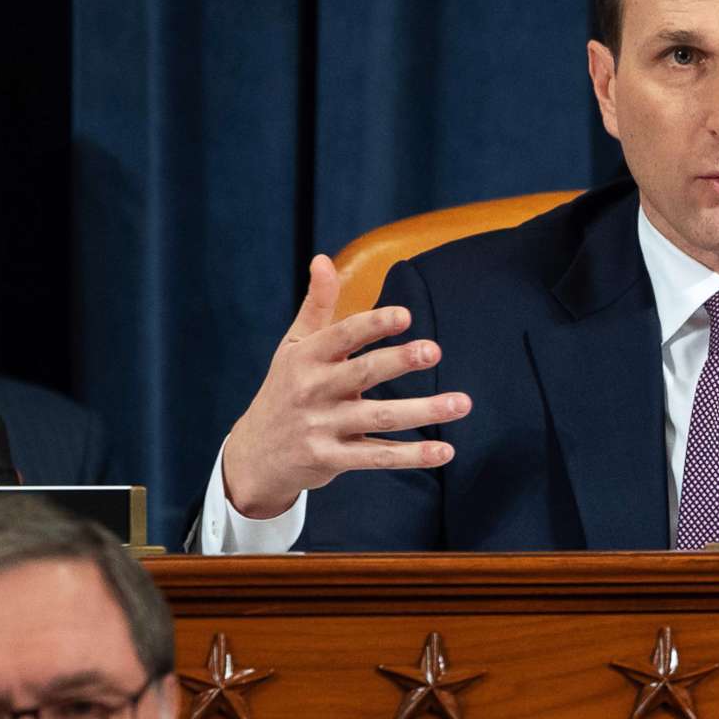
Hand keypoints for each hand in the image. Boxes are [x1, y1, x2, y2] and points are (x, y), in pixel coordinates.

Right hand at [221, 255, 472, 516]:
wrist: (256, 454)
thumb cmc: (285, 389)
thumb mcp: (294, 346)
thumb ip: (316, 305)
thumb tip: (323, 259)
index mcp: (306, 357)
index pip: (342, 336)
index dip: (373, 325)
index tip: (405, 315)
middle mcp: (313, 390)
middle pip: (363, 373)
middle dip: (399, 361)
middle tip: (435, 350)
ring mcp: (322, 426)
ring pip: (380, 417)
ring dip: (423, 410)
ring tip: (462, 403)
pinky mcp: (332, 459)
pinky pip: (378, 456)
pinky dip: (413, 455)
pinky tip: (445, 450)